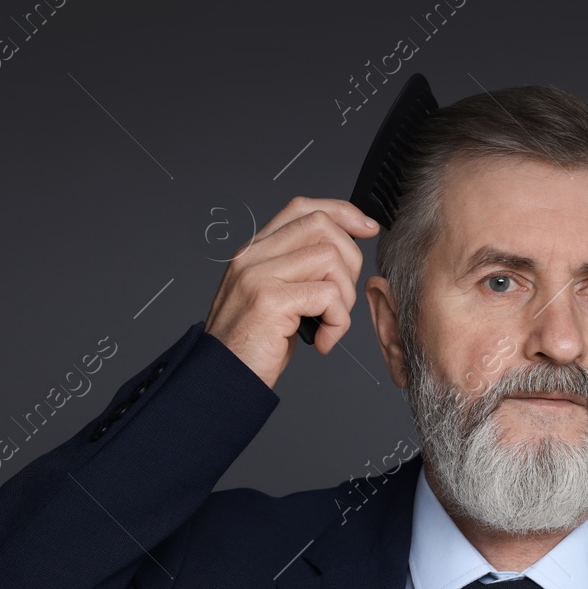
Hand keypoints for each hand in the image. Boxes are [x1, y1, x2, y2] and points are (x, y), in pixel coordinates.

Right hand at [203, 196, 378, 388]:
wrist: (221, 380)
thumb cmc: (250, 346)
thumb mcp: (271, 297)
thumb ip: (296, 269)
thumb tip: (341, 253)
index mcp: (254, 251)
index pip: (302, 208)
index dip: (341, 212)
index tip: (366, 229)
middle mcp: (253, 256)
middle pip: (322, 225)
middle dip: (351, 259)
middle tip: (342, 299)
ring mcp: (259, 275)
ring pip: (331, 257)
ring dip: (345, 297)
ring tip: (330, 323)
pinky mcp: (270, 300)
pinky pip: (329, 295)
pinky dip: (339, 322)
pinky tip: (323, 340)